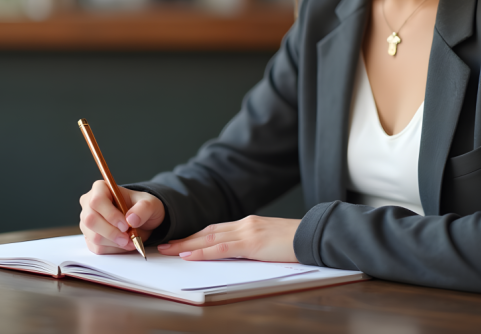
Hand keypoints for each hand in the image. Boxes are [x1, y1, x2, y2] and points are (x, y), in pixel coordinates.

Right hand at [79, 180, 164, 253]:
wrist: (141, 220)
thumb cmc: (141, 207)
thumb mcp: (150, 203)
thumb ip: (143, 209)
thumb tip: (131, 219)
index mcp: (101, 189)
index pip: (97, 200)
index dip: (110, 214)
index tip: (126, 225)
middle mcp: (89, 204)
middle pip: (91, 220)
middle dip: (111, 232)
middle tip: (128, 237)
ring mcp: (87, 222)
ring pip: (93, 236)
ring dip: (114, 242)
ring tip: (130, 240)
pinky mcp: (89, 237)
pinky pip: (97, 248)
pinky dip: (113, 249)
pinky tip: (124, 244)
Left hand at [157, 216, 300, 262]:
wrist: (315, 235)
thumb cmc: (297, 243)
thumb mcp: (271, 243)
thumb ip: (254, 245)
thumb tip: (239, 255)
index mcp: (249, 224)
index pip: (216, 229)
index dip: (196, 234)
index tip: (181, 240)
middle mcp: (245, 224)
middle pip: (207, 231)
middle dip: (185, 238)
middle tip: (165, 244)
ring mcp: (247, 231)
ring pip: (209, 237)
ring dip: (187, 244)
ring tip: (169, 250)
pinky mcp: (252, 243)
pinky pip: (221, 248)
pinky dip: (203, 251)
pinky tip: (189, 255)